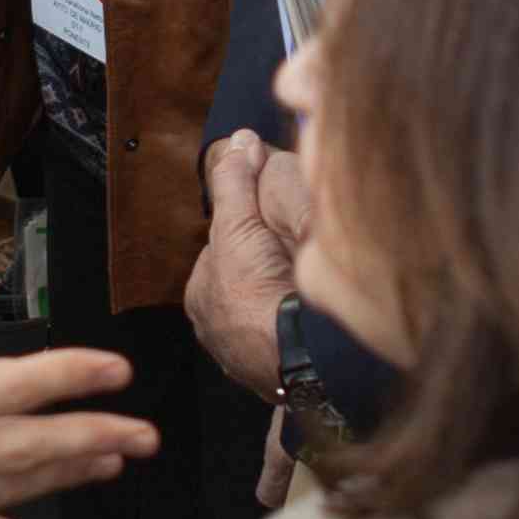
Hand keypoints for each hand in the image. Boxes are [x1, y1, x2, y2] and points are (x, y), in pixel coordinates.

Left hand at [186, 132, 312, 398]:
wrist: (293, 357)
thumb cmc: (257, 293)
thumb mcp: (240, 225)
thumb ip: (236, 184)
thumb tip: (237, 139)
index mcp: (201, 296)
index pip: (224, 253)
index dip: (249, 233)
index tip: (273, 224)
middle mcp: (217, 331)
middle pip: (246, 284)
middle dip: (266, 269)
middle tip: (297, 256)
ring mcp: (246, 358)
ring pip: (267, 314)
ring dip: (285, 301)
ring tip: (311, 287)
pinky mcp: (277, 379)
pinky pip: (288, 343)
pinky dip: (300, 330)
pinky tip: (317, 320)